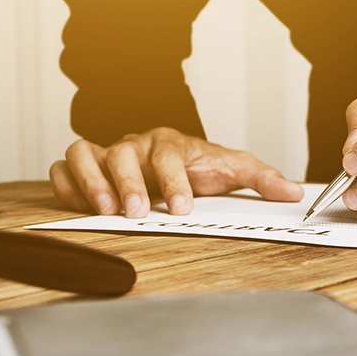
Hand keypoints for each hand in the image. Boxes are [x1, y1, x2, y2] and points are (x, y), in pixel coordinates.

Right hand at [50, 127, 302, 216]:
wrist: (172, 163)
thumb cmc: (197, 168)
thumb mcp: (231, 171)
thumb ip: (261, 178)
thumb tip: (293, 193)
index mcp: (169, 144)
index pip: (166, 154)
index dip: (173, 180)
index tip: (181, 207)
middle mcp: (134, 146)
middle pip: (121, 152)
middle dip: (128, 183)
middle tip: (137, 212)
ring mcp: (106, 155)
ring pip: (83, 153)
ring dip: (91, 182)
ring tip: (104, 211)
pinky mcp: (85, 169)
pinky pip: (63, 167)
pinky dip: (65, 183)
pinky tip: (77, 203)